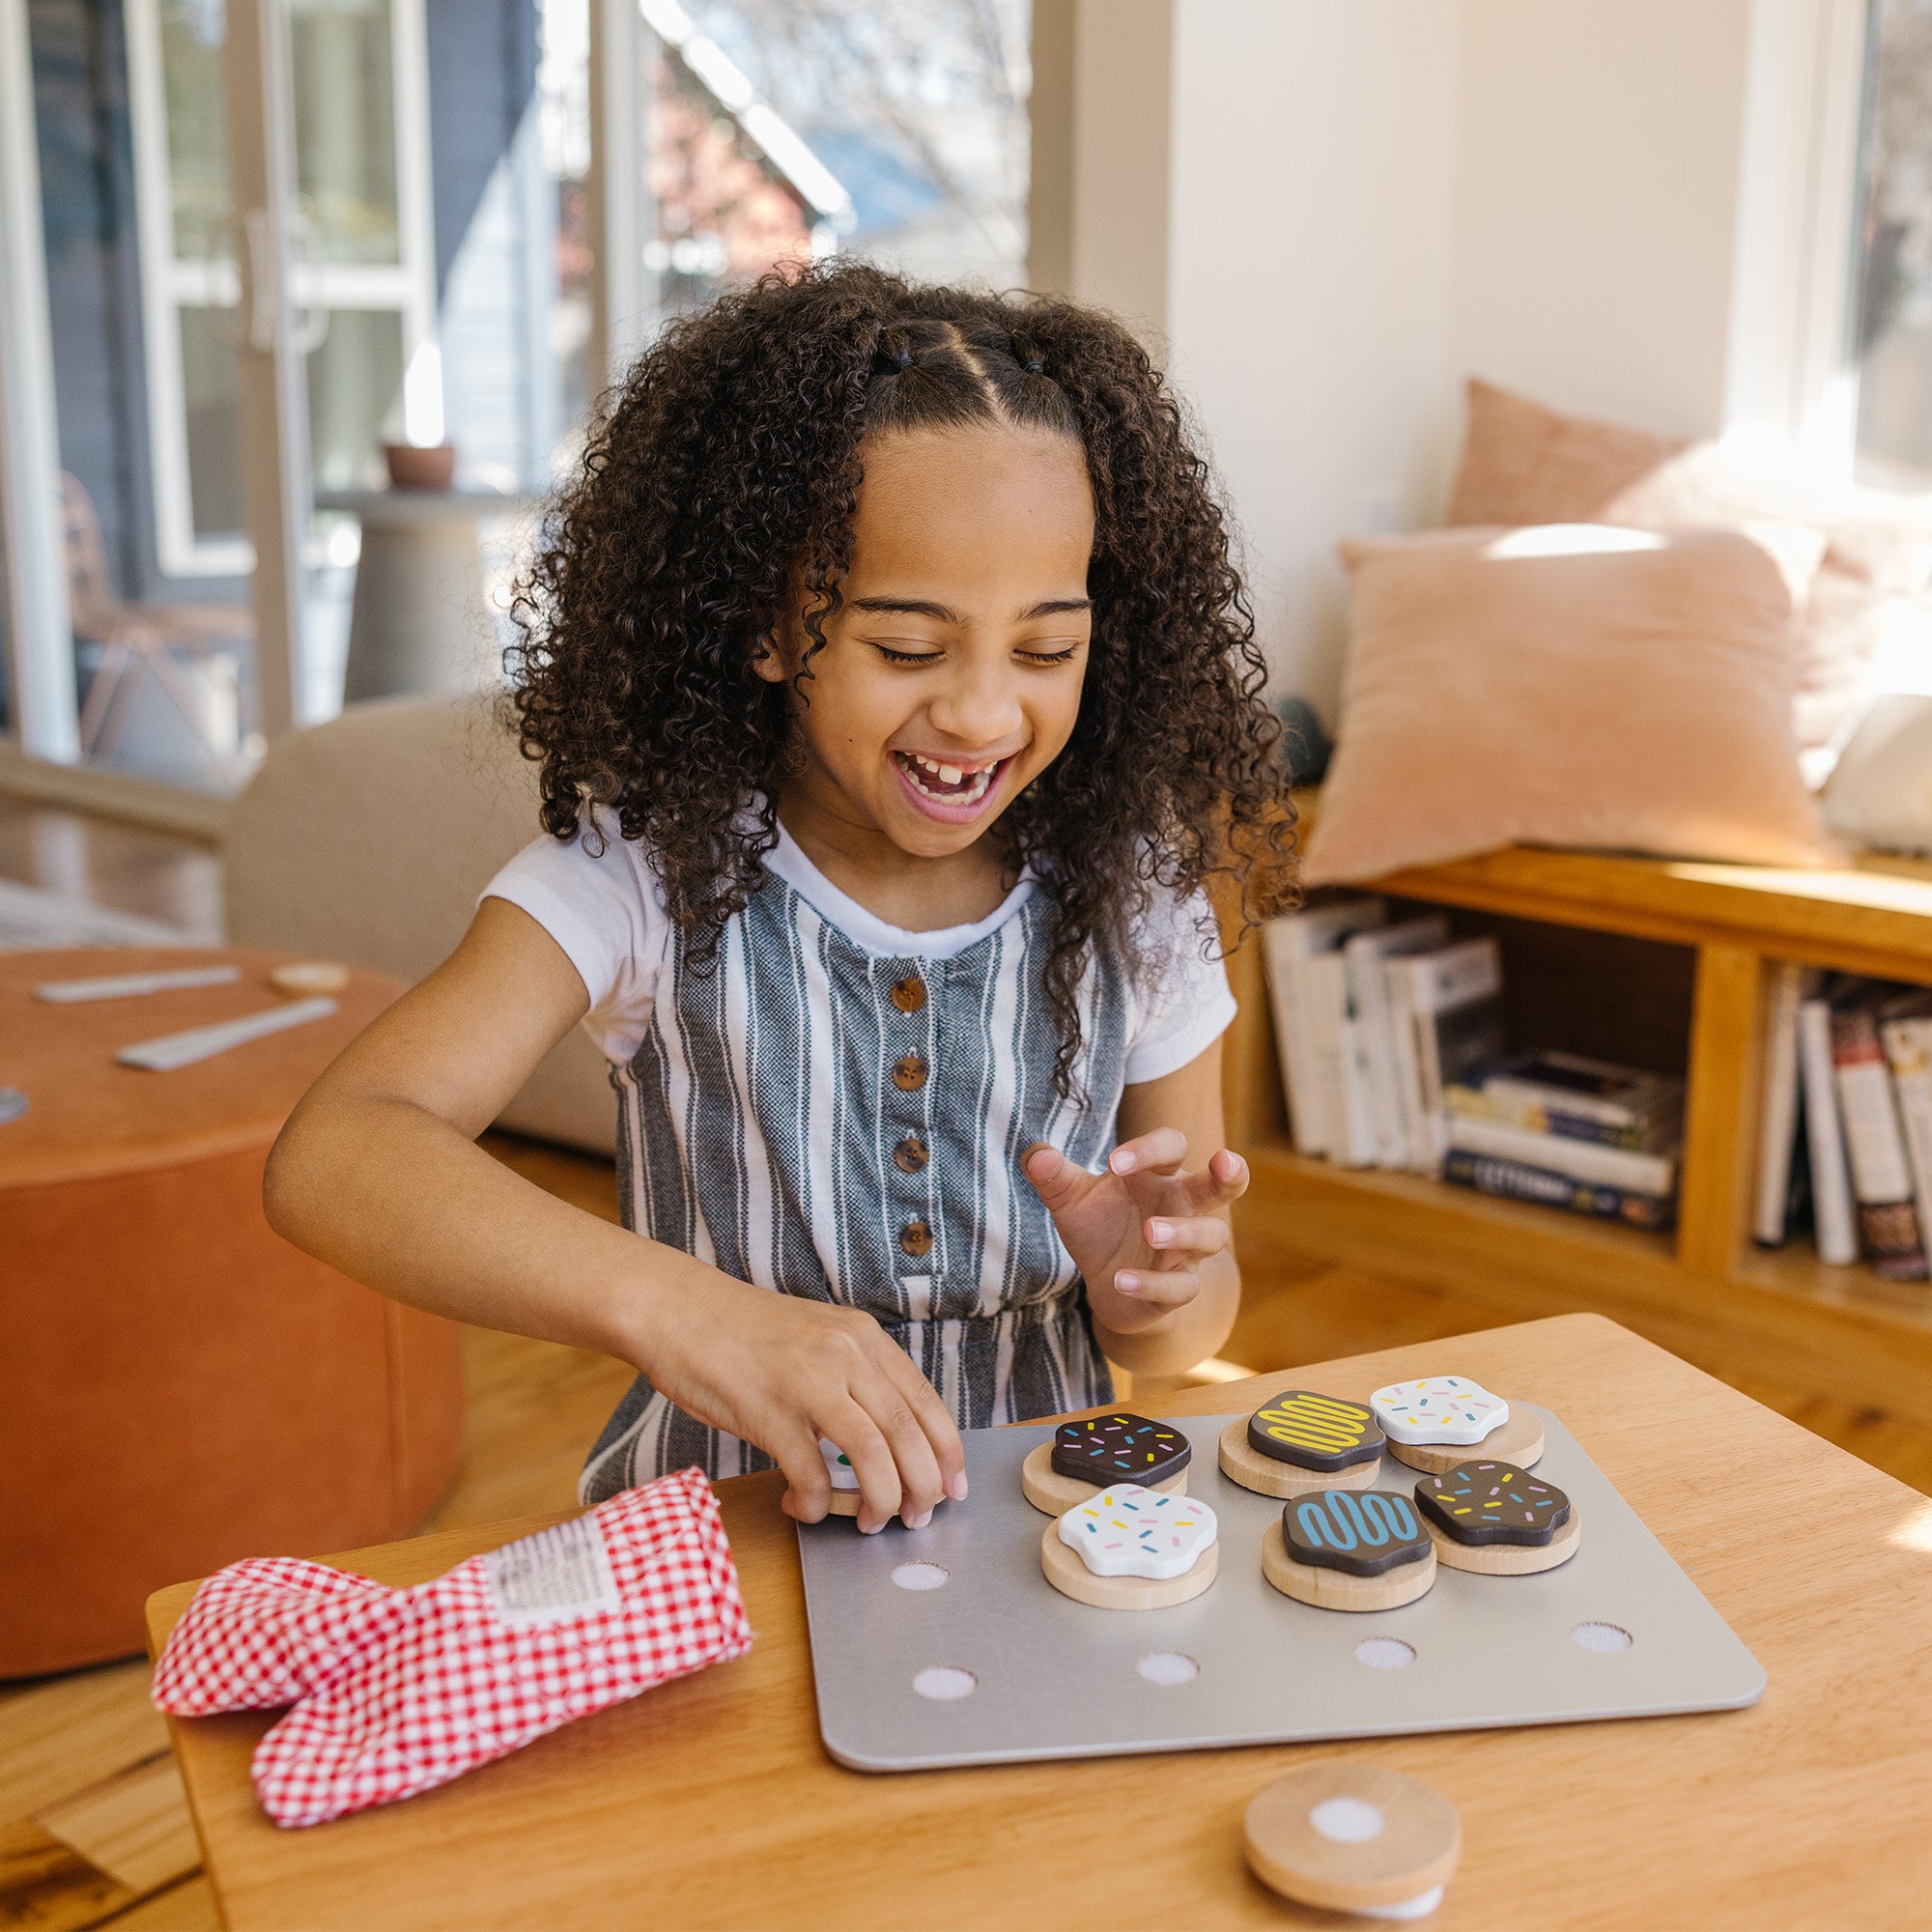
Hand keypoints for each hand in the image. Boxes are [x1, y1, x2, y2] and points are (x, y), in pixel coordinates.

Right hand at [638, 1268, 966, 1533]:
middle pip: (909, 1434)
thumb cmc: (741, 1331)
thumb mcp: (816, 1337)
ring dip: (881, 1501)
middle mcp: (846, 1354)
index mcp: (862, 1338)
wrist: (678, 1310)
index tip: (952, 1486)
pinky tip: (802, 1507)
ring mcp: (808, 1381)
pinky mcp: (769, 1412)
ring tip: (870, 1522)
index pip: (925, 1401)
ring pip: (874, 1456)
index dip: (947, 1451)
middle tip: (916, 1518)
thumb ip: (852, 1374)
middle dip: (923, 1487)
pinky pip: (810, 1474)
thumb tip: (884, 1435)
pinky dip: (814, 1503)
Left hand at [1022, 1130, 1247, 1337]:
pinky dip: (1152, 1283)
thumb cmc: (1099, 1227)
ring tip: (1150, 1232)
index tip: (1113, 1161)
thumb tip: (1035, 1156)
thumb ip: (1053, 1177)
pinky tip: (1121, 1280)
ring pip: (1211, 1237)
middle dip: (1229, 1172)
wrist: (1106, 1286)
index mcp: (1159, 1176)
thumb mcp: (1070, 1201)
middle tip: (1222, 1161)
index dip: (1148, 1149)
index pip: (1171, 1146)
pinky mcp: (1179, 1288)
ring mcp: (1186, 1250)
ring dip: (1185, 1232)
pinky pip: (1181, 1287)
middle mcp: (1182, 1207)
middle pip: (1224, 1184)